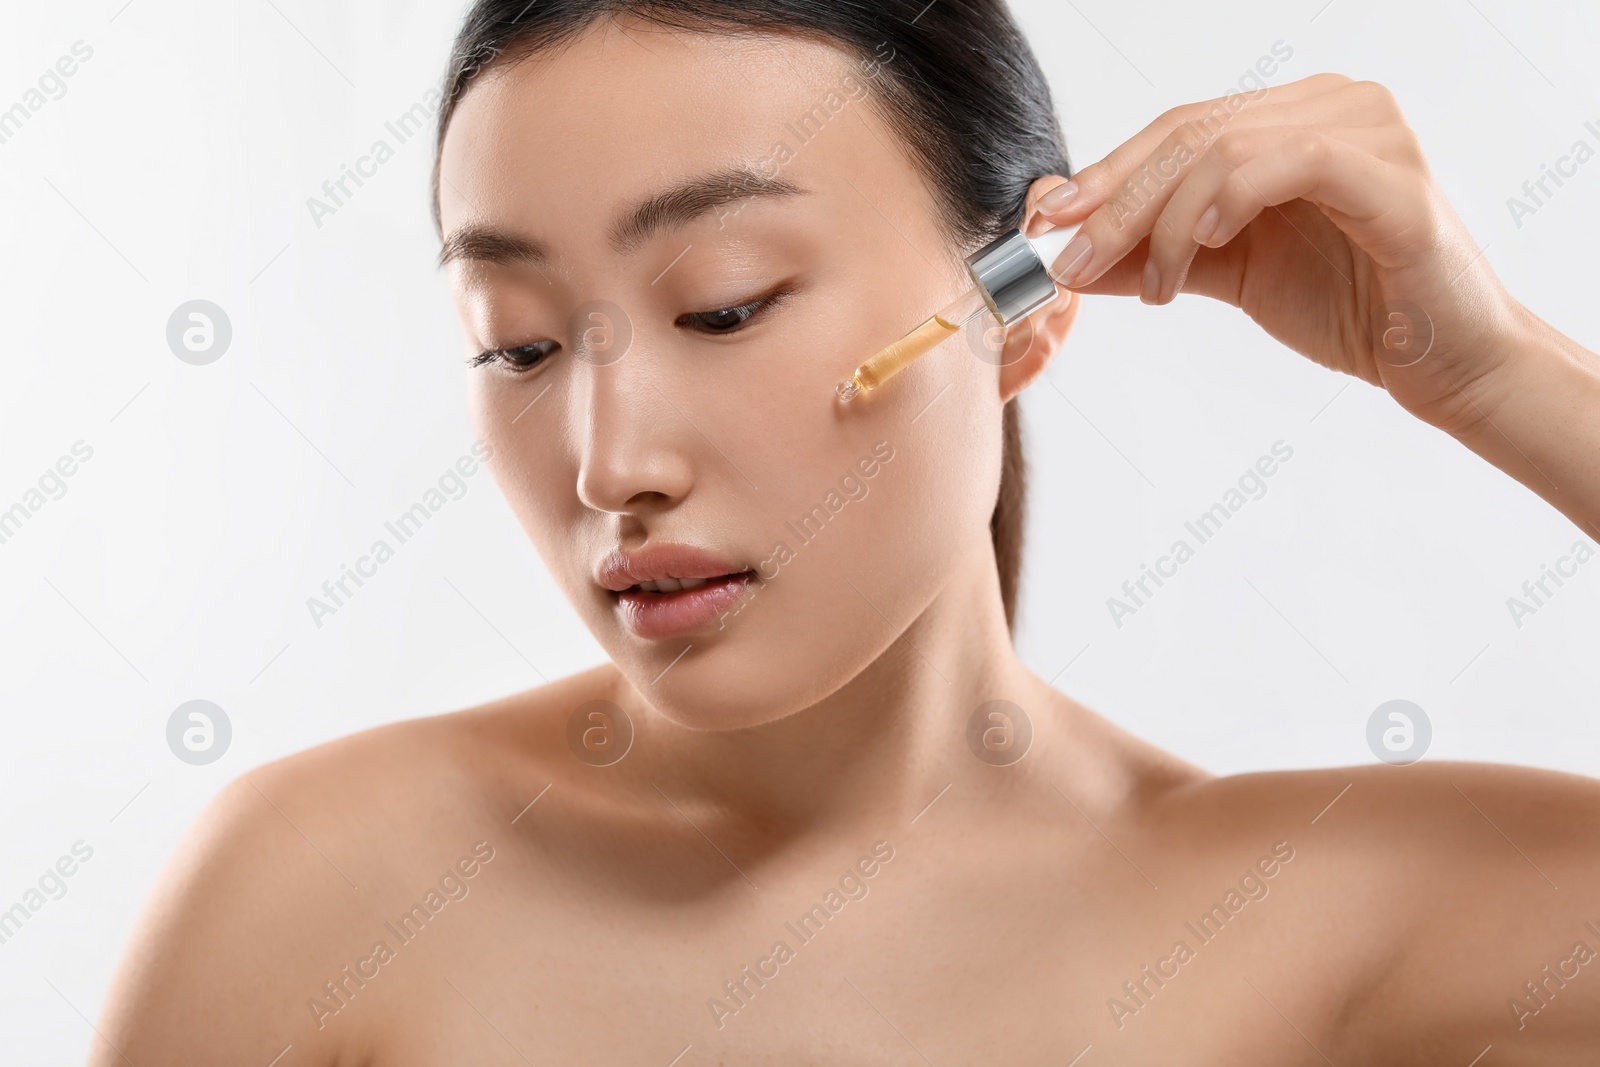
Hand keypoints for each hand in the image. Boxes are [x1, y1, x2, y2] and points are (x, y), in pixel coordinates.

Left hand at [1024, 73, 1523, 437]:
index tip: (1047, 222)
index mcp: (1292, 118)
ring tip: (1152, 285)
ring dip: (1165, 220)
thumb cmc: (1350, 308)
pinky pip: (1292, 161)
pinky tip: (1200, 245)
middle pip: (1191, 134)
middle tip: (1069, 260)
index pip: (1178, 129)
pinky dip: (1230, 198)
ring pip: (1227, 146)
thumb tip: (1073, 260)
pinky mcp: (1393, 175)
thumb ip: (1157, 256)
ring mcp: (1368, 130)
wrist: (1442, 365)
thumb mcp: (1232, 276)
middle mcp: (1333, 103)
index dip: (1105, 173)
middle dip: (1116, 201)